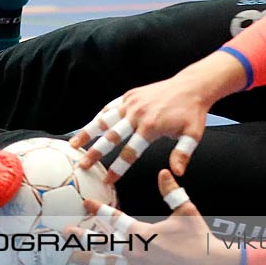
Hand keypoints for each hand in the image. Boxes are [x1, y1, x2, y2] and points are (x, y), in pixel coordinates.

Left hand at [69, 171, 223, 264]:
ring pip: (107, 261)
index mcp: (145, 235)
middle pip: (104, 245)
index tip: (87, 203)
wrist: (209, 264)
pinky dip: (105, 262)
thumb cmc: (198, 238)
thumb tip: (163, 171)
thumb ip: (172, 191)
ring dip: (88, 255)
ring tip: (72, 253)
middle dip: (83, 238)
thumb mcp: (186, 211)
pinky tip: (94, 259)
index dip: (100, 211)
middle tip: (65, 231)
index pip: (117, 221)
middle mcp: (137, 252)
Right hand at [71, 74, 211, 178]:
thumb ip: (182, 154)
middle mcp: (137, 114)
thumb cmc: (192, 113)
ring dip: (88, 132)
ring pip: (105, 119)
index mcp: (151, 127)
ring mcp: (132, 103)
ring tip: (73, 144)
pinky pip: (111, 107)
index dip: (118, 167)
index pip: (130, 152)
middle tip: (83, 165)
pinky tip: (89, 126)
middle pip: (112, 136)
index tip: (107, 180)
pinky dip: (99, 117)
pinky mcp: (130, 95)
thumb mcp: (192, 135)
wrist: (191, 86)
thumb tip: (176, 173)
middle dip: (96, 152)